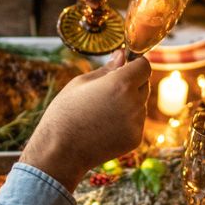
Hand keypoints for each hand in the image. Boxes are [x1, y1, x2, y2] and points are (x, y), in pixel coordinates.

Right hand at [20, 51, 151, 190]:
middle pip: (145, 84)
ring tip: (102, 112)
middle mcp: (134, 103)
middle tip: (107, 92)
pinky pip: (136, 122)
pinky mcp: (135, 139)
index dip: (135, 64)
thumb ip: (108, 68)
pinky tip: (105, 126)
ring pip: (141, 104)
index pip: (144, 66)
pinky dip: (126, 121)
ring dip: (129, 103)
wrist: (60, 150)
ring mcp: (136, 123)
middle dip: (132, 83)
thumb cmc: (66, 111)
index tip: (125, 67)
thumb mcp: (82, 83)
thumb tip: (123, 54)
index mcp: (121, 84)